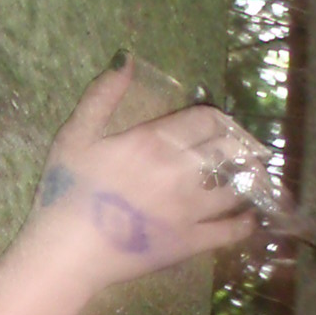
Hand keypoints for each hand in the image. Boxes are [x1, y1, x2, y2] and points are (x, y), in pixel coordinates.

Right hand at [27, 62, 255, 289]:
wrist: (65, 255)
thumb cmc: (65, 194)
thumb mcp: (75, 137)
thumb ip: (101, 96)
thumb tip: (126, 59)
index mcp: (156, 141)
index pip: (207, 120)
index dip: (217, 120)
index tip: (216, 126)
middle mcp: (182, 171)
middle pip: (229, 150)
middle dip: (239, 146)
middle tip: (241, 150)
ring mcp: (189, 209)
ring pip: (237, 187)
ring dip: (248, 179)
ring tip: (251, 177)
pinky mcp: (190, 242)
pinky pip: (229, 232)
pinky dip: (244, 224)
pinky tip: (248, 217)